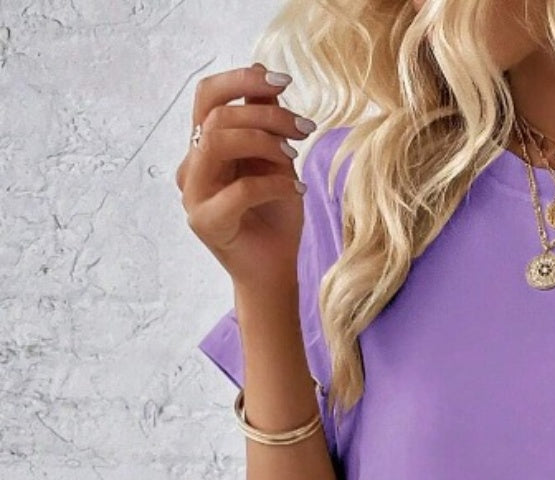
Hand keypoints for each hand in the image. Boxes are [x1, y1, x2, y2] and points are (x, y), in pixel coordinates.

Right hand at [177, 62, 316, 296]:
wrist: (274, 271)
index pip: (207, 96)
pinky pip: (240, 189)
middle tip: (304, 128)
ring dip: (264, 142)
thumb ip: (265, 122)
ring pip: (217, 142)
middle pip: (216, 115)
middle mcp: (192, 167)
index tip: (283, 81)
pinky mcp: (205, 221)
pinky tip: (299, 192)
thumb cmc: (275, 217)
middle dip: (266, 114)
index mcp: (203, 147)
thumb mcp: (276, 160)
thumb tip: (262, 74)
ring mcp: (193, 195)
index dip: (241, 78)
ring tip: (295, 157)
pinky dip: (275, 185)